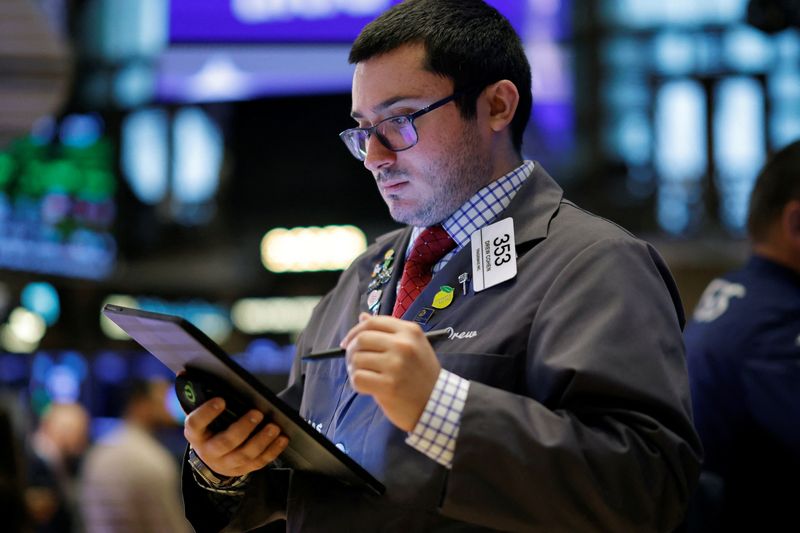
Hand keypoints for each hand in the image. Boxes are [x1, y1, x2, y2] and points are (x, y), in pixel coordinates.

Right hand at [183, 400, 288, 477]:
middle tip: (257, 413)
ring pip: (244, 455)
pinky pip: (258, 462)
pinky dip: (272, 451)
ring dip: (261, 441)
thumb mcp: (201, 412)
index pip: (195, 424)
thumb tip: (184, 370)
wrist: (212, 456)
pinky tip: (282, 439)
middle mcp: (208, 451)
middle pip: (224, 443)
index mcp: (196, 433)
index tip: (221, 400)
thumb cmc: (209, 426)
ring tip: (274, 426)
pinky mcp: (242, 469)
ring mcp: (226, 463)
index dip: (207, 413)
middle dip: (242, 428)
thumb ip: (197, 393)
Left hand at [340, 313, 440, 430]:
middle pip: (361, 339)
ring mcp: (396, 365)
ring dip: (354, 369)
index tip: (347, 342)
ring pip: (357, 359)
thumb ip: (388, 332)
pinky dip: (357, 383)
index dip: (355, 331)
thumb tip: (362, 317)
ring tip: (365, 375)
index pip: (372, 322)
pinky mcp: (388, 386)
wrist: (437, 403)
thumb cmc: (422, 374)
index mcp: (410, 331)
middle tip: (354, 362)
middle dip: (351, 351)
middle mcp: (403, 345)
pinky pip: (358, 378)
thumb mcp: (413, 346)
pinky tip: (367, 387)